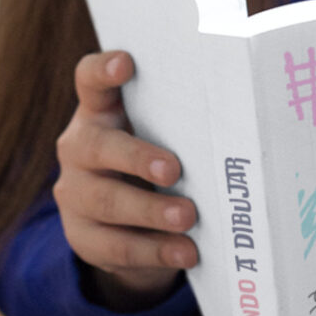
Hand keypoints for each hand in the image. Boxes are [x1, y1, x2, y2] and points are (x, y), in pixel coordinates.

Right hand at [53, 51, 198, 307]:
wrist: (131, 230)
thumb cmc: (157, 169)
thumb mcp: (164, 141)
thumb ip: (181, 128)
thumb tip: (241, 124)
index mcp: (100, 113)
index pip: (89, 80)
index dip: (103, 70)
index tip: (126, 63)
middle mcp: (79, 148)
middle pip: (98, 146)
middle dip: (137, 158)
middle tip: (173, 170)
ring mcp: (74, 194)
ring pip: (107, 202)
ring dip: (151, 211)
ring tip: (188, 218)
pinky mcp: (82, 237)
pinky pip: (116, 246)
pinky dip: (154, 251)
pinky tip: (184, 251)